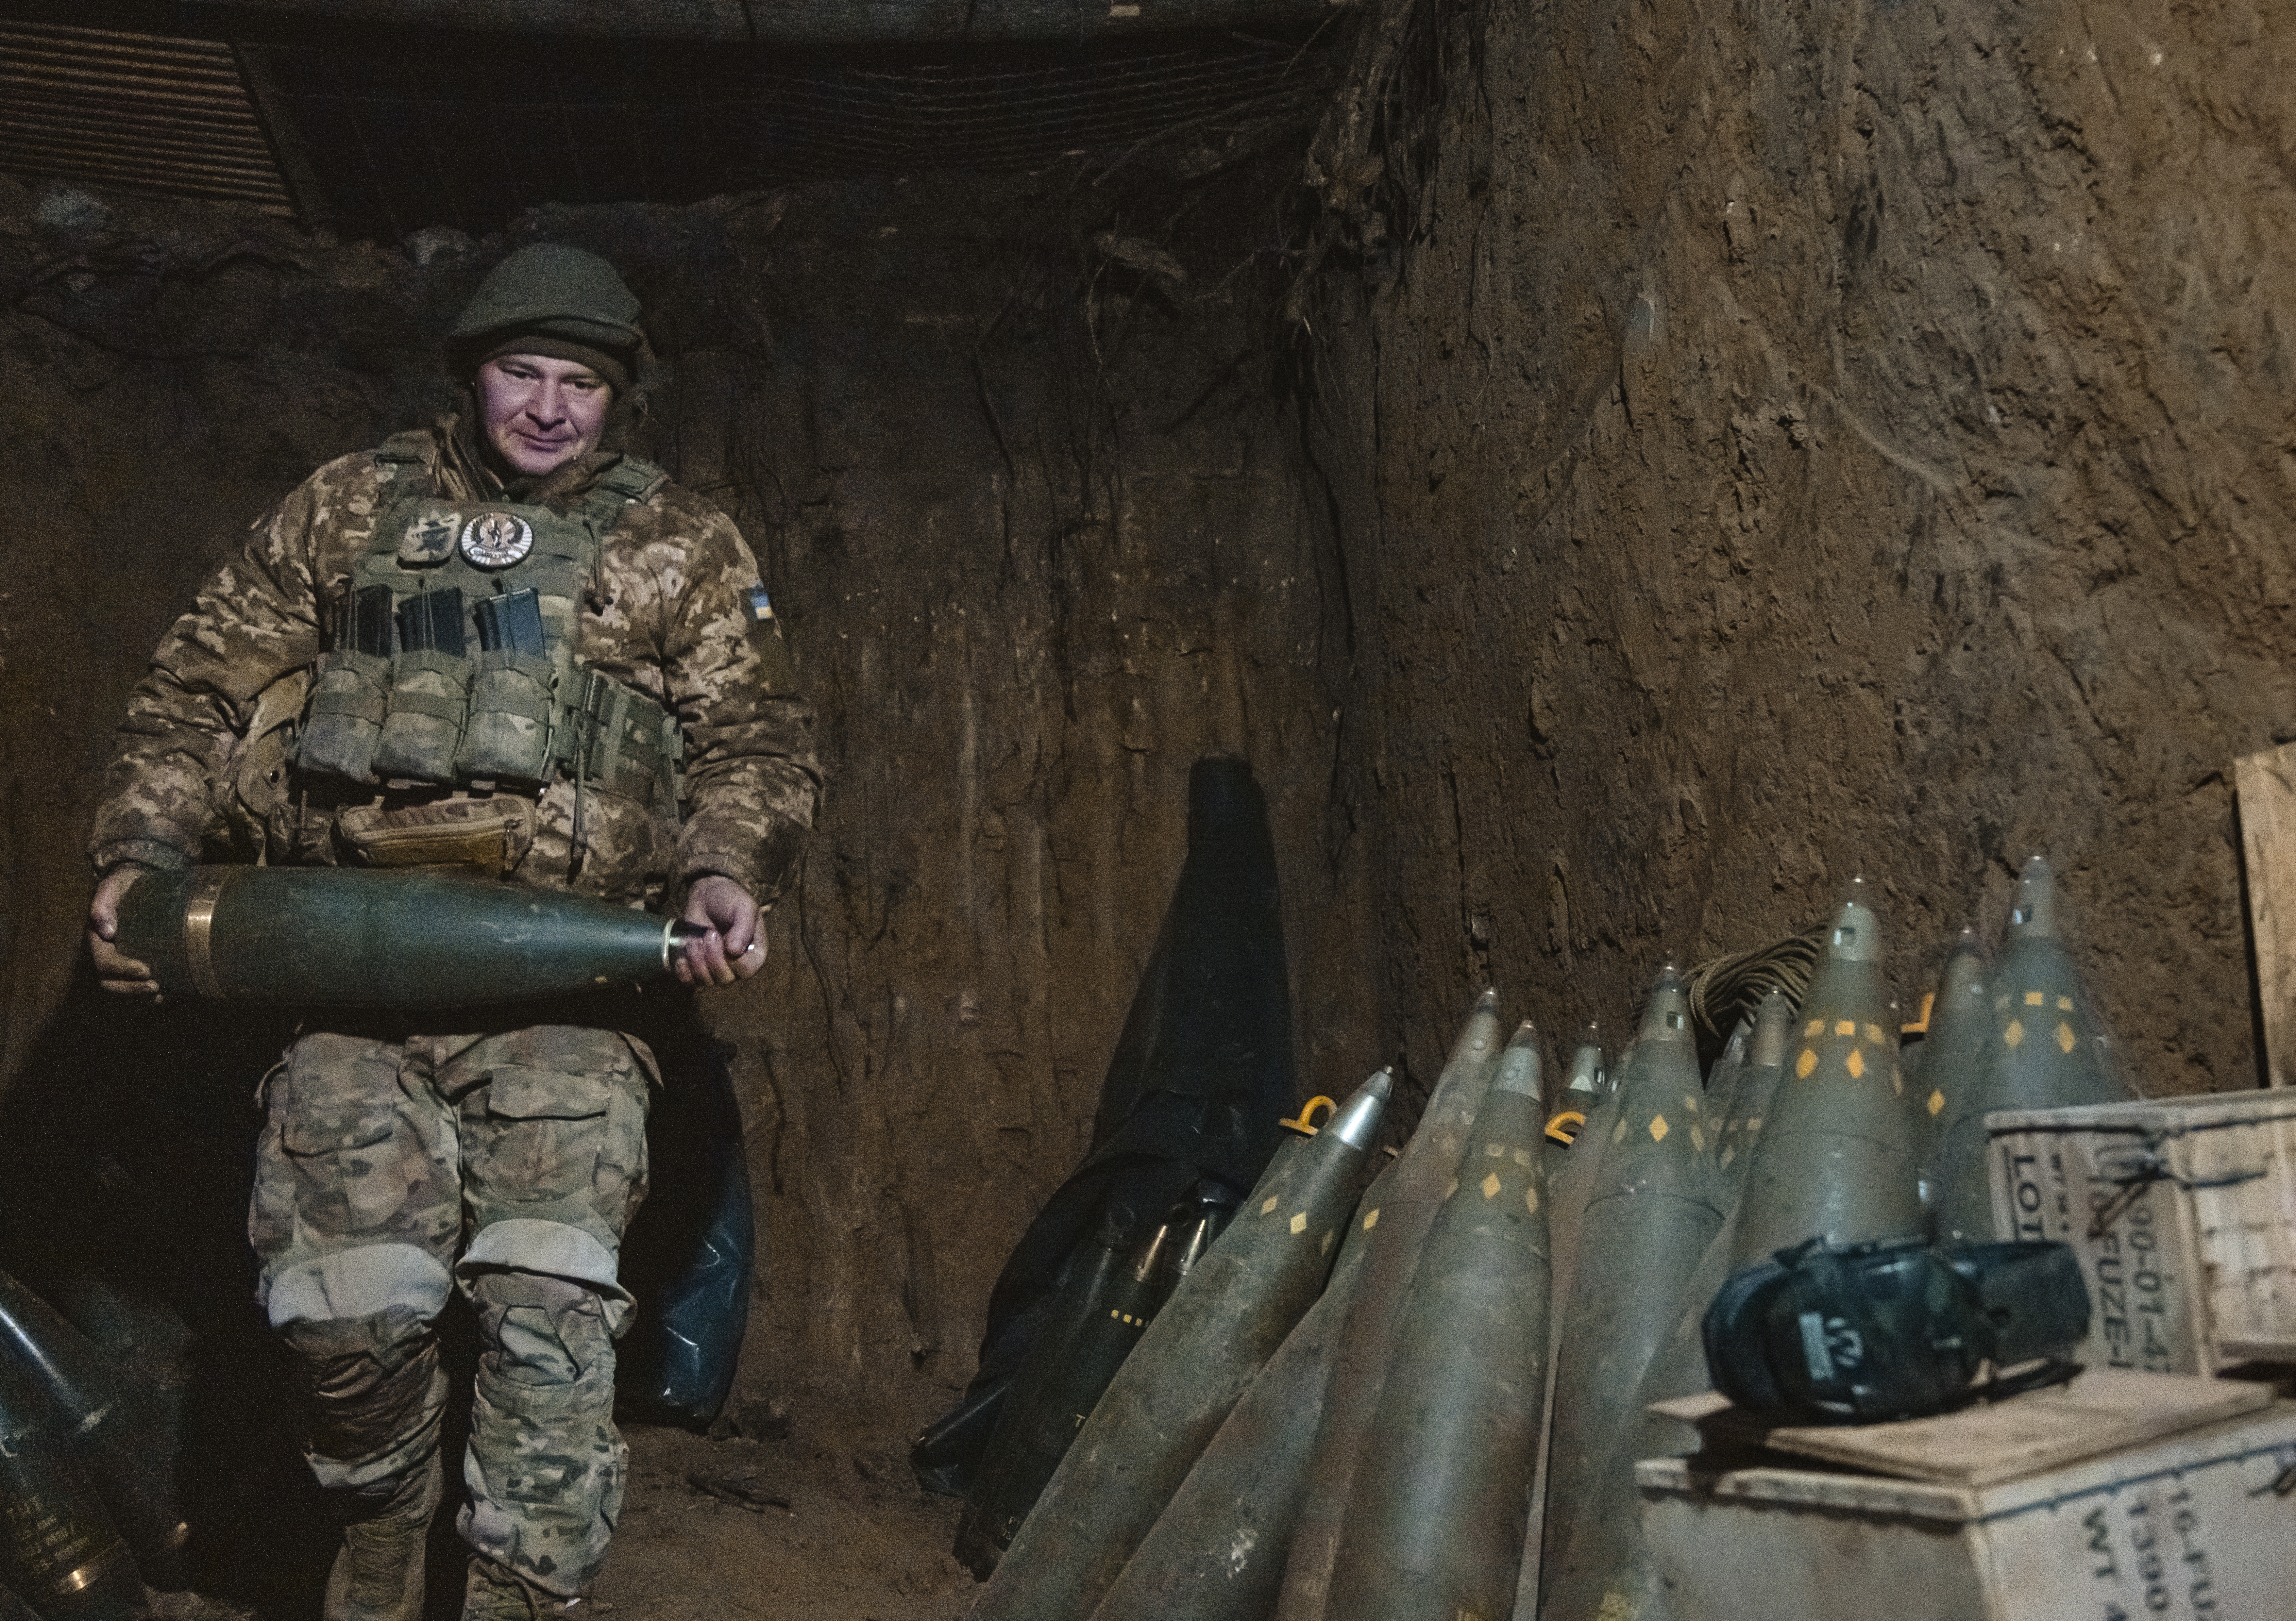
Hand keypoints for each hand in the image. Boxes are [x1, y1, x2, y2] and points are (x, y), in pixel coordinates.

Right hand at [87, 869, 159, 995]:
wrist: (137, 884)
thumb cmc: (126, 885)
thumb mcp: (114, 886)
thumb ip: (105, 903)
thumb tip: (106, 931)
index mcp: (97, 937)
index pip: (103, 961)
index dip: (121, 969)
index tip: (145, 969)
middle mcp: (103, 953)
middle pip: (108, 982)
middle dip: (130, 988)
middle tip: (155, 986)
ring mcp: (116, 961)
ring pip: (119, 988)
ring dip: (137, 995)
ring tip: (159, 993)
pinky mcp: (130, 964)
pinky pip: (132, 987)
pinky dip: (145, 996)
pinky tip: (163, 996)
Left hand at [677, 875, 765, 986]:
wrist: (707, 894)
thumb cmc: (730, 899)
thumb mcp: (743, 906)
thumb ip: (744, 927)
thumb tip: (735, 952)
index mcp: (755, 952)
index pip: (747, 970)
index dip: (733, 958)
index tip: (722, 935)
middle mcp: (737, 965)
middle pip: (725, 978)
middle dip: (712, 956)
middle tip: (709, 933)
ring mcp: (717, 968)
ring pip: (707, 981)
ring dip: (697, 960)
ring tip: (695, 940)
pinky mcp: (697, 967)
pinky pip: (690, 981)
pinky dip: (684, 970)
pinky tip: (683, 955)